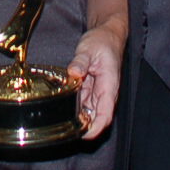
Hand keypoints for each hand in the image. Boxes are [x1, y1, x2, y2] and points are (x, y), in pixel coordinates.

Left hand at [67, 24, 122, 139]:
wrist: (106, 34)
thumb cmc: (102, 41)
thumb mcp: (89, 48)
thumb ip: (80, 61)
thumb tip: (74, 73)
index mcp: (109, 86)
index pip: (105, 115)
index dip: (95, 128)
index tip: (83, 135)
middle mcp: (104, 93)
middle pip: (95, 117)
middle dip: (82, 126)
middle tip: (64, 128)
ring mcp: (97, 92)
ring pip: (87, 111)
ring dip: (76, 117)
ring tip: (60, 119)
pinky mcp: (90, 88)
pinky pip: (82, 102)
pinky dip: (73, 106)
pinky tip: (62, 106)